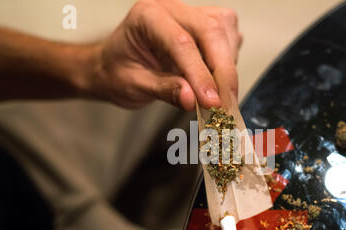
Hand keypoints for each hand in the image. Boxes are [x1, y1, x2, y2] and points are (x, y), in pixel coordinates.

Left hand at [88, 0, 241, 109]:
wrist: (115, 66)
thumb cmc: (119, 72)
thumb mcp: (134, 86)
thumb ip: (164, 90)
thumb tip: (192, 99)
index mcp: (148, 17)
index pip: (182, 43)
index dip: (200, 74)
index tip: (212, 102)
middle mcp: (173, 9)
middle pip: (211, 31)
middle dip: (224, 71)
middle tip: (226, 103)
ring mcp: (191, 14)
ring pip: (225, 30)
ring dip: (229, 65)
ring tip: (220, 94)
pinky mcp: (204, 25)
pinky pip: (228, 36)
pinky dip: (230, 60)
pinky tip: (219, 80)